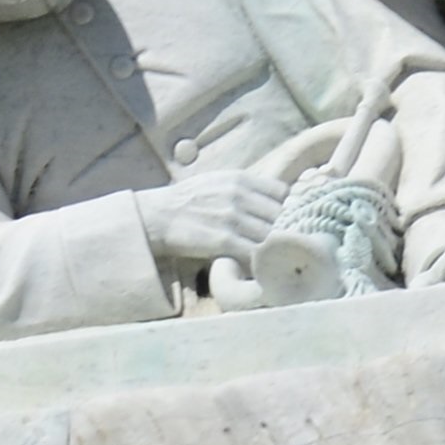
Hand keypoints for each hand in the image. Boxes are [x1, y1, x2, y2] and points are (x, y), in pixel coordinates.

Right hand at [134, 167, 286, 272]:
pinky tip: (260, 265)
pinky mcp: (223, 241)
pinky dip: (261, 260)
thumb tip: (274, 198)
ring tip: (275, 256)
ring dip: (275, 248)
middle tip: (285, 243)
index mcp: (240, 179)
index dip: (288, 207)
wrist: (157, 217)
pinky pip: (255, 252)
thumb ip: (245, 187)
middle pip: (281, 214)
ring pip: (272, 235)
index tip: (286, 220)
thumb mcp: (217, 181)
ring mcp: (232, 218)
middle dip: (285, 230)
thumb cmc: (187, 200)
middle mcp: (239, 195)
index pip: (283, 192)